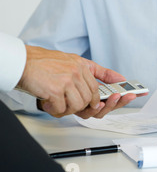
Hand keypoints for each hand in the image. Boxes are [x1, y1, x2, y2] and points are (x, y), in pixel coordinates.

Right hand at [17, 45, 137, 117]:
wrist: (22, 62)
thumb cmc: (44, 64)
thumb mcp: (74, 61)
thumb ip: (96, 70)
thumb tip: (120, 78)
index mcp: (83, 66)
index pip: (98, 89)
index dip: (104, 100)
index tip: (113, 102)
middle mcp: (77, 72)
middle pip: (90, 100)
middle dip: (81, 107)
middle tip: (69, 104)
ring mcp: (67, 81)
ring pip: (78, 106)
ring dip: (66, 109)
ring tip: (56, 102)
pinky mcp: (56, 89)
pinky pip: (63, 109)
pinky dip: (55, 110)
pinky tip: (48, 103)